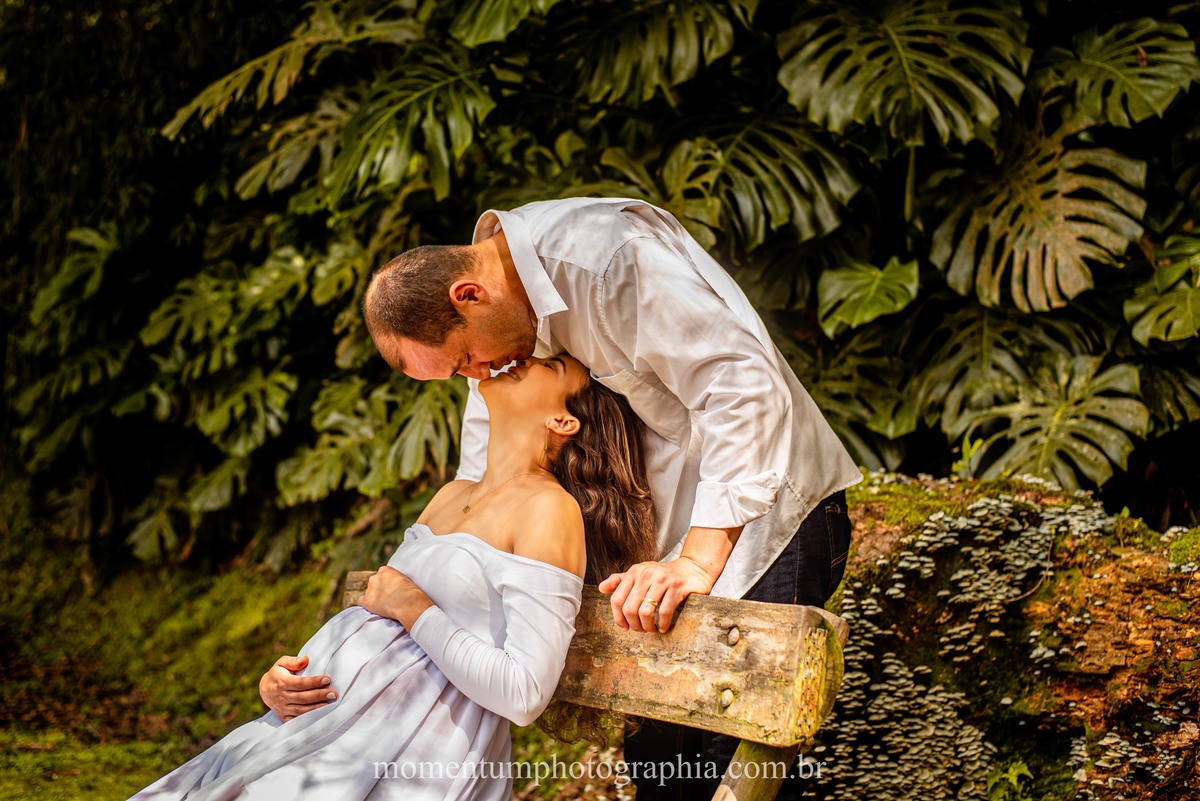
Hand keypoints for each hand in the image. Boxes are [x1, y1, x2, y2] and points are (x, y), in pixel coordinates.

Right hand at [258, 654, 336, 721]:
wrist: (264, 689)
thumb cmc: (277, 673)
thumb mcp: (281, 663)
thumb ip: (293, 661)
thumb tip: (305, 660)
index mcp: (282, 682)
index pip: (300, 683)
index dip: (314, 682)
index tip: (328, 679)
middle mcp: (281, 697)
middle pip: (302, 698)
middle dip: (319, 695)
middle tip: (333, 694)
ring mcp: (282, 708)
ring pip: (301, 710)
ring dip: (316, 708)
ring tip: (330, 704)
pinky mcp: (284, 717)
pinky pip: (296, 720)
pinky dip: (308, 719)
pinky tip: (319, 715)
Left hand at [359, 566, 433, 628]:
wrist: (408, 603)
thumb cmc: (412, 592)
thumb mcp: (405, 579)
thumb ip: (396, 580)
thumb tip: (395, 585)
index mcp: (384, 570)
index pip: (382, 575)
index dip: (387, 583)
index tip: (393, 589)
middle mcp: (374, 577)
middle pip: (374, 583)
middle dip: (379, 589)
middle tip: (389, 597)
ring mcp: (369, 590)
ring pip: (368, 593)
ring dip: (374, 597)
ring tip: (384, 605)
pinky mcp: (367, 601)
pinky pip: (361, 601)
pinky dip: (366, 604)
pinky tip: (372, 608)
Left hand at [598, 557, 714, 632]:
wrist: (692, 569)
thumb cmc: (663, 575)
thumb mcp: (641, 574)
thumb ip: (621, 581)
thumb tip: (601, 588)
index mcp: (635, 572)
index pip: (617, 600)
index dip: (618, 618)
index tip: (624, 628)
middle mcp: (646, 574)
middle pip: (629, 608)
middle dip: (634, 625)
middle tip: (641, 630)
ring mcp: (662, 580)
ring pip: (645, 612)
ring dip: (647, 627)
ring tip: (652, 629)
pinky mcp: (677, 588)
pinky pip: (664, 612)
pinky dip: (662, 624)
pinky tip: (663, 627)